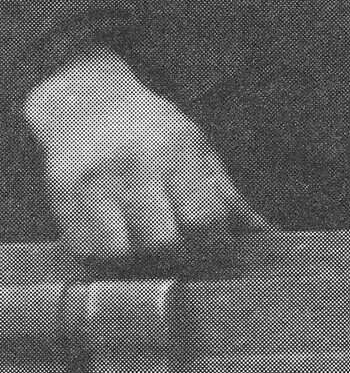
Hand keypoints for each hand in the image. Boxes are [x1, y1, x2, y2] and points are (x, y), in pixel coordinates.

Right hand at [21, 49, 269, 265]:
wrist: (86, 105)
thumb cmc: (153, 131)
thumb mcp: (198, 149)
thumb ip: (227, 195)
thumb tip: (266, 235)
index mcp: (176, 150)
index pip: (202, 217)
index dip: (215, 245)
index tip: (218, 251)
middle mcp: (133, 167)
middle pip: (162, 242)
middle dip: (180, 260)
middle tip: (187, 258)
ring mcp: (93, 186)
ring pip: (121, 254)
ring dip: (141, 266)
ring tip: (153, 258)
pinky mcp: (61, 201)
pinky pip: (87, 253)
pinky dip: (108, 263)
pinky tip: (122, 250)